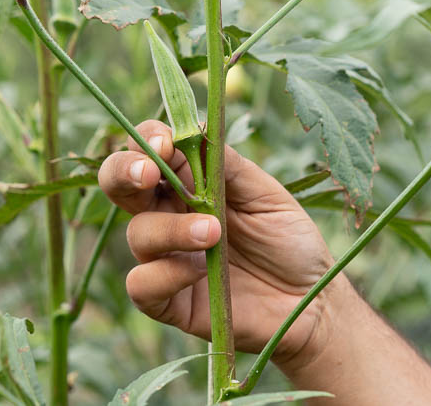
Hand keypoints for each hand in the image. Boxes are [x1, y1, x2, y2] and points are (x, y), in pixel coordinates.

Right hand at [97, 120, 349, 363]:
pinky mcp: (170, 301)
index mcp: (188, 184)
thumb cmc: (289, 241)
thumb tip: (195, 129)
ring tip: (213, 232)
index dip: (148, 140)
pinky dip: (164, 274)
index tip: (166, 142)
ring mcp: (166, 258)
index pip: (150, 151)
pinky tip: (200, 271)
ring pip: (137, 233)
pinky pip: (140, 285)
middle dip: (123, 171)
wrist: (311, 300)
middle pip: (119, 184)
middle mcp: (169, 216)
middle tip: (148, 172)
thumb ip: (227, 165)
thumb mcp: (265, 194)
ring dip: (170, 228)